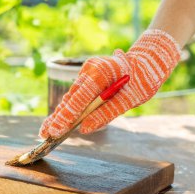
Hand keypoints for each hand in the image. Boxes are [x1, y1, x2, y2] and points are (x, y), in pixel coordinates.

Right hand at [40, 29, 180, 138]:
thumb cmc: (144, 79)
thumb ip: (106, 113)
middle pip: (70, 98)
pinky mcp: (87, 76)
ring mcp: (87, 72)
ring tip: (47, 130)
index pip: (78, 99)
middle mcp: (89, 70)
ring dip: (61, 114)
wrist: (150, 59)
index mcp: (101, 73)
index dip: (66, 117)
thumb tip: (85, 129)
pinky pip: (76, 94)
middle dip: (57, 118)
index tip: (55, 131)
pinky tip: (58, 119)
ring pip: (71, 97)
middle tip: (45, 134)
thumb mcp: (130, 99)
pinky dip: (69, 108)